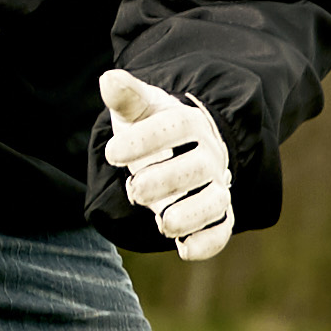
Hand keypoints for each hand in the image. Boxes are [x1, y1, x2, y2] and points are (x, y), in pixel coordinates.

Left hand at [100, 67, 235, 259]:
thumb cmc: (153, 127)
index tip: (112, 153)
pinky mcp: (217, 214)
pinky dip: (208, 243)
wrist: (182, 147)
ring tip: (162, 223)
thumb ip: (126, 98)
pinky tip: (184, 250)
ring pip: (214, 201)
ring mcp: (216, 186)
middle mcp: (208, 155)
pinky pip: (222, 229)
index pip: (176, 127)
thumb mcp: (139, 109)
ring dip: (190, 215)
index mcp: (190, 123)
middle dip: (166, 181)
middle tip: (133, 191)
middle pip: (197, 167)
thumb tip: (108, 80)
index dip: (145, 140)